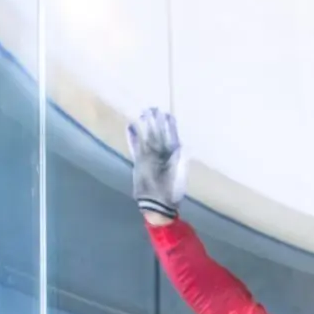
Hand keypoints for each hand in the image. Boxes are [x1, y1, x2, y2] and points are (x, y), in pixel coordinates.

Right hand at [126, 107, 187, 222]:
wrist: (159, 204)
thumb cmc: (173, 191)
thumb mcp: (179, 176)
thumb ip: (180, 161)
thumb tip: (181, 146)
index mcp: (173, 156)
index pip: (171, 137)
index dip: (169, 126)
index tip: (168, 115)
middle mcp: (161, 154)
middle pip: (158, 134)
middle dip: (156, 122)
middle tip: (153, 108)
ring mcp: (150, 157)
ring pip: (147, 137)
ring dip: (145, 126)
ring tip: (143, 113)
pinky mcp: (139, 161)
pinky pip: (136, 146)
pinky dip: (133, 137)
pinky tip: (131, 126)